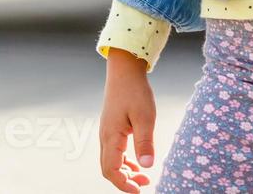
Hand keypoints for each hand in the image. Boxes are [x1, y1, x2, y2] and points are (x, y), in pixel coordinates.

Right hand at [98, 49, 155, 190]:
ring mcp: (107, 132)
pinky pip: (114, 151)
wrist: (124, 70)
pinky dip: (124, 161)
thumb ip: (145, 142)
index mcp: (111, 136)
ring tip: (144, 177)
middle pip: (108, 168)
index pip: (111, 169)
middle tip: (144, 186)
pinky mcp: (112, 128)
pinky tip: (137, 162)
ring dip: (125, 172)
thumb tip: (147, 166)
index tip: (139, 191)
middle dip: (124, 181)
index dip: (123, 184)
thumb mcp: (145, 117)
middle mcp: (105, 136)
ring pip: (111, 160)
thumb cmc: (135, 91)